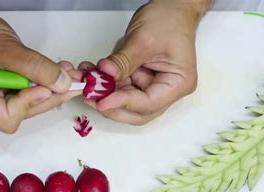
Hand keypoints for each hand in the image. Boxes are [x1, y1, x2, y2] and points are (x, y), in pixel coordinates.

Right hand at [0, 3, 79, 132]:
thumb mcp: (4, 49)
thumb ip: (34, 67)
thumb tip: (62, 83)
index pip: (8, 116)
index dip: (31, 103)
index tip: (48, 86)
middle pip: (23, 112)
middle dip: (49, 95)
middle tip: (73, 83)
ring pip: (28, 102)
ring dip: (49, 88)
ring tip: (68, 73)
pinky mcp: (0, 90)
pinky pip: (25, 91)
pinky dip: (41, 81)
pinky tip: (55, 71)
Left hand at [85, 0, 212, 124]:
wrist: (172, 8)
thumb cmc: (169, 20)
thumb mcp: (144, 39)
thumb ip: (124, 60)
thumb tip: (105, 75)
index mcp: (178, 84)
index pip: (149, 103)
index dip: (124, 104)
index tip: (102, 100)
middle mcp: (166, 90)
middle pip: (137, 111)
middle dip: (112, 105)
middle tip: (90, 96)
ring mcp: (152, 86)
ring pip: (125, 101)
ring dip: (104, 93)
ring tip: (85, 81)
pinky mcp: (140, 79)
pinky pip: (120, 87)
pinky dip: (105, 83)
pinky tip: (91, 73)